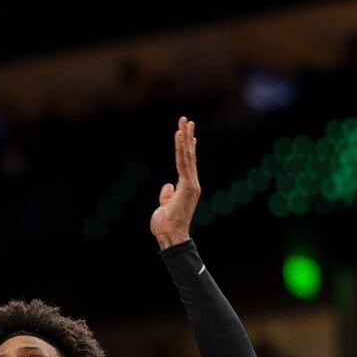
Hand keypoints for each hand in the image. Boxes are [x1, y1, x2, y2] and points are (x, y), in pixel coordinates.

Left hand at [150, 117, 200, 248]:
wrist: (170, 236)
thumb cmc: (166, 225)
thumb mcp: (164, 206)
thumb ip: (167, 195)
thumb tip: (168, 186)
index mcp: (187, 188)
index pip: (187, 164)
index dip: (188, 148)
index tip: (189, 135)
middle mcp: (192, 184)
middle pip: (190, 156)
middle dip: (188, 137)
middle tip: (187, 120)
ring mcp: (191, 185)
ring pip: (188, 156)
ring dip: (186, 137)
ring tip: (185, 121)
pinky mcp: (187, 186)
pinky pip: (183, 163)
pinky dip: (181, 148)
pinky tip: (179, 135)